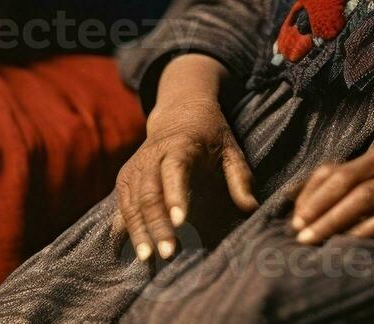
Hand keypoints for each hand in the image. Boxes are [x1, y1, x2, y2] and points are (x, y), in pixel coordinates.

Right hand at [113, 62, 256, 262]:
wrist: (179, 113)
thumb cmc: (210, 135)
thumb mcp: (230, 149)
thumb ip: (240, 178)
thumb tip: (251, 208)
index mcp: (181, 146)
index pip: (175, 171)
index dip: (176, 196)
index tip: (182, 223)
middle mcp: (152, 156)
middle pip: (150, 193)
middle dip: (157, 225)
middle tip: (168, 253)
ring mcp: (135, 168)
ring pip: (132, 203)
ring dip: (138, 232)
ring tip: (148, 259)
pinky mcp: (125, 179)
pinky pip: (121, 206)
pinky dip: (124, 229)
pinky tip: (126, 252)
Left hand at [290, 136, 373, 244]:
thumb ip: (365, 180)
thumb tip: (319, 203)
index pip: (335, 168)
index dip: (311, 193)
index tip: (295, 216)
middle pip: (345, 181)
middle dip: (317, 209)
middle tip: (298, 232)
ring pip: (364, 197)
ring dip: (334, 220)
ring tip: (314, 239)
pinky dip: (371, 228)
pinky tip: (354, 242)